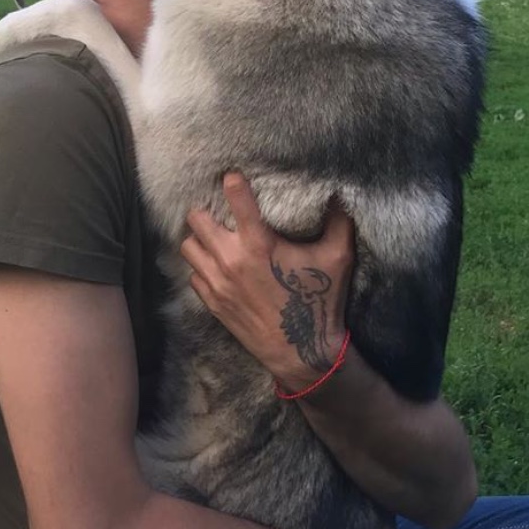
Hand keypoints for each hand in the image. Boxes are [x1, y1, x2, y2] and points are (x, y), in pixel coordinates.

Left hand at [181, 172, 355, 391]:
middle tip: (219, 212)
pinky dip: (201, 267)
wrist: (302, 352)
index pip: (236, 198)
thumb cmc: (320, 301)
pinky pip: (193, 275)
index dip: (233, 182)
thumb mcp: (337, 259)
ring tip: (214, 238)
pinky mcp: (213, 303)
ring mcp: (218, 283)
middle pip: (197, 219)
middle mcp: (231, 260)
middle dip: (206, 211)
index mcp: (259, 244)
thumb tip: (340, 193)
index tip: (232, 176)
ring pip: (188, 246)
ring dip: (199, 239)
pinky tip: (216, 266)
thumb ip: (339, 222)